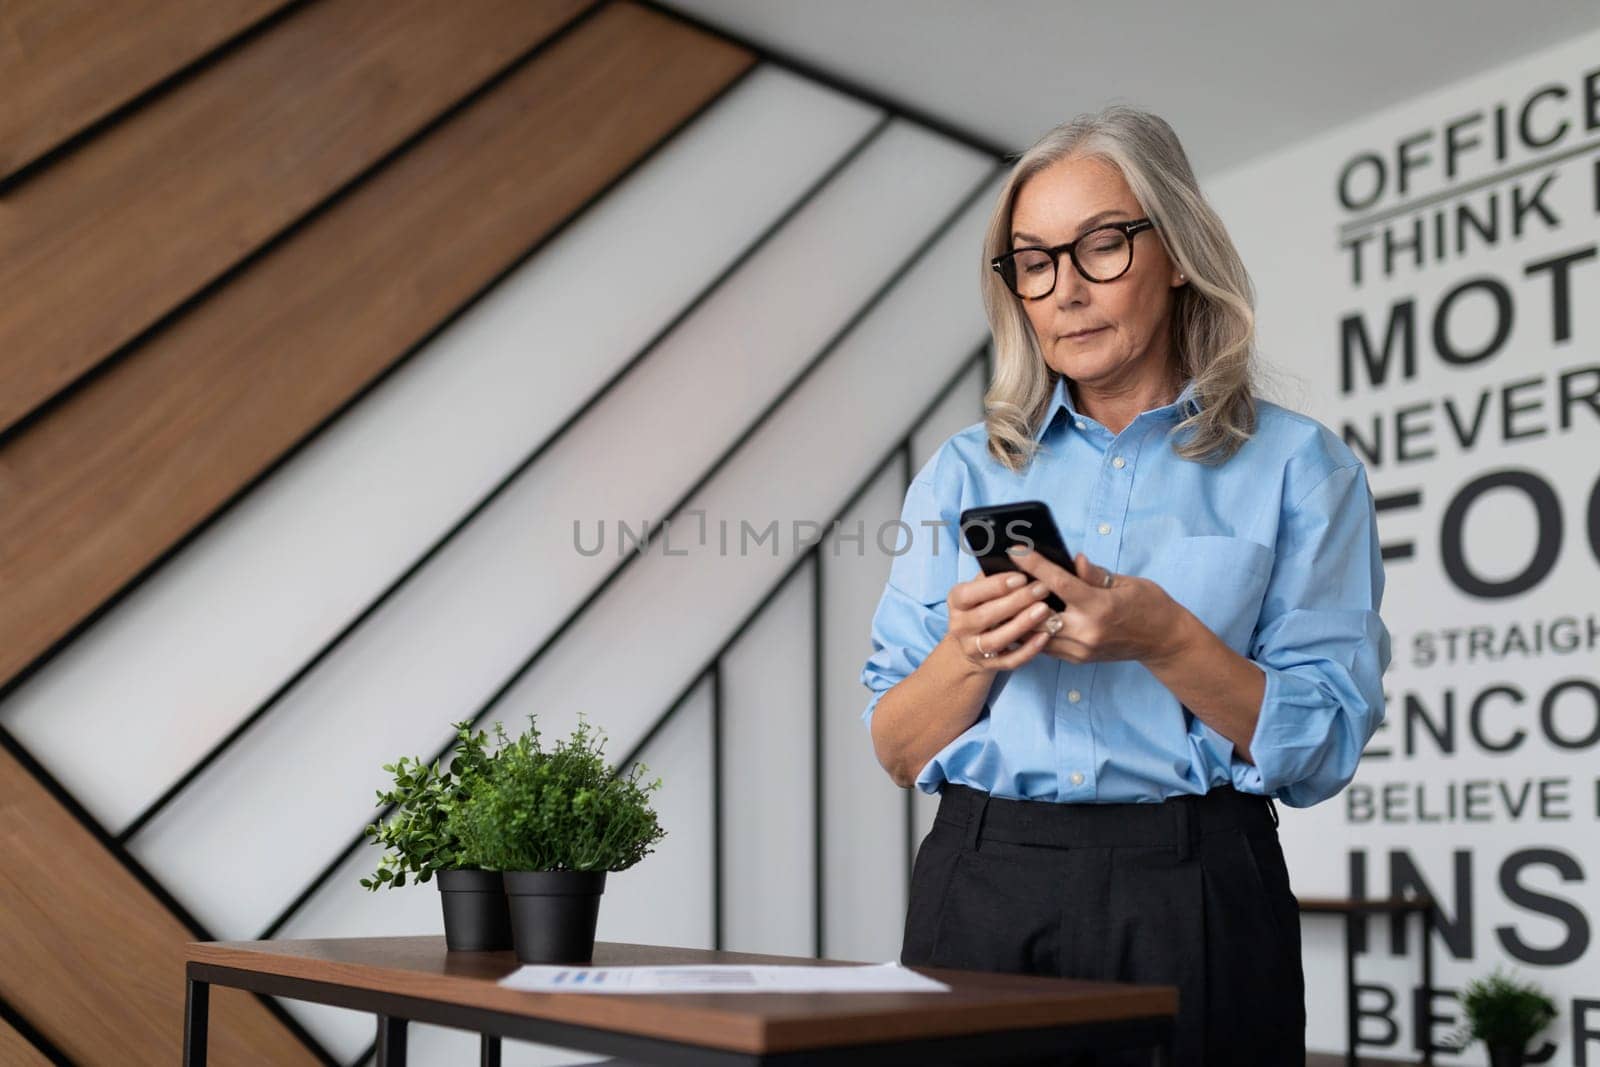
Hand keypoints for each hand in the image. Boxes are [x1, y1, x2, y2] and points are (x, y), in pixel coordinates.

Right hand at [943, 569, 1057, 672]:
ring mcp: (973, 648)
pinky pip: (1010, 660)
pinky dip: (1028, 650)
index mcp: (956, 601)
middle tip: (1041, 589)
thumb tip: (1019, 553)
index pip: (970, 593)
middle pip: (985, 616)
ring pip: (996, 640)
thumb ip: (994, 574)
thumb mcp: (981, 588)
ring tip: (1045, 610)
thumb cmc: (983, 605)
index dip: (995, 585)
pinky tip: (1045, 637)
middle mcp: (959, 626)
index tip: (1021, 576)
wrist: (972, 643)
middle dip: (1015, 602)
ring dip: (1021, 625)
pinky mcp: (989, 665)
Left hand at [1008, 548, 1193, 664]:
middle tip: (1001, 577)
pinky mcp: (1077, 659)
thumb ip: (1094, 574)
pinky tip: (1020, 616)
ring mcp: (1080, 650)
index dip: (1035, 565)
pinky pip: (1045, 645)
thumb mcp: (1125, 582)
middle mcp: (1086, 632)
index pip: (1059, 583)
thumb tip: (1072, 560)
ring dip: (1020, 616)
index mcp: (1100, 607)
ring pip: (1036, 634)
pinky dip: (1031, 630)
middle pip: (1038, 613)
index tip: (1016, 551)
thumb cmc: (1148, 605)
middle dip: (1018, 595)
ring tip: (1005, 597)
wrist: (1164, 641)